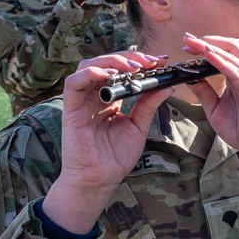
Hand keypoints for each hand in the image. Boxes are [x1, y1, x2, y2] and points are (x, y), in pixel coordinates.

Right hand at [43, 50, 171, 232]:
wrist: (100, 180)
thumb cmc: (115, 157)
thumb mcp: (138, 126)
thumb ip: (148, 105)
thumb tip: (167, 85)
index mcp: (109, 98)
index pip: (121, 71)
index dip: (139, 62)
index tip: (161, 61)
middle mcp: (94, 96)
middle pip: (106, 63)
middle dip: (129, 58)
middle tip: (151, 61)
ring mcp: (81, 101)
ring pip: (89, 67)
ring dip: (112, 61)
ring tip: (133, 67)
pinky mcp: (70, 110)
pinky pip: (74, 84)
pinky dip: (90, 74)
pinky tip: (109, 74)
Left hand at [182, 34, 238, 171]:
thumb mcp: (215, 109)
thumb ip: (205, 92)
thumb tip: (189, 78)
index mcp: (238, 77)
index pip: (224, 53)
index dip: (205, 46)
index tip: (187, 45)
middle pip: (231, 46)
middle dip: (208, 40)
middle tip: (188, 40)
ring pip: (234, 53)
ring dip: (213, 46)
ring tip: (195, 43)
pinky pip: (237, 71)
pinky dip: (222, 61)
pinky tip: (209, 56)